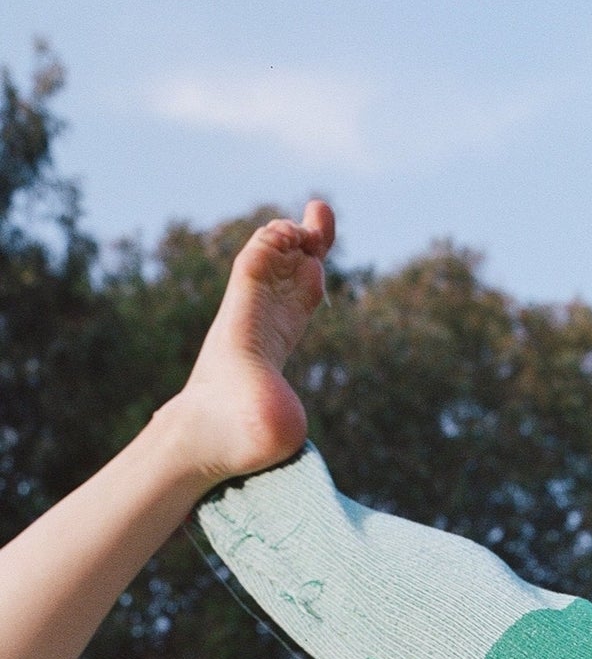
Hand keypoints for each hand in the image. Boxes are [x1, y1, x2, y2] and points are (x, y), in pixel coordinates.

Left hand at [159, 199, 335, 487]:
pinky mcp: (274, 344)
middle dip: (293, 237)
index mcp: (245, 329)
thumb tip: (286, 429)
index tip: (292, 235)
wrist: (204, 445)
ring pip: (284, 277)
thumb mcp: (256, 431)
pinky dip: (305, 280)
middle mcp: (254, 321)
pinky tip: (316, 270)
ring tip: (320, 226)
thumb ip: (273, 425)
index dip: (272, 246)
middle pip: (270, 262)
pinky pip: (291, 301)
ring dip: (302, 252)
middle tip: (319, 213)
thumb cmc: (229, 433)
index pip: (252, 271)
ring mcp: (265, 329)